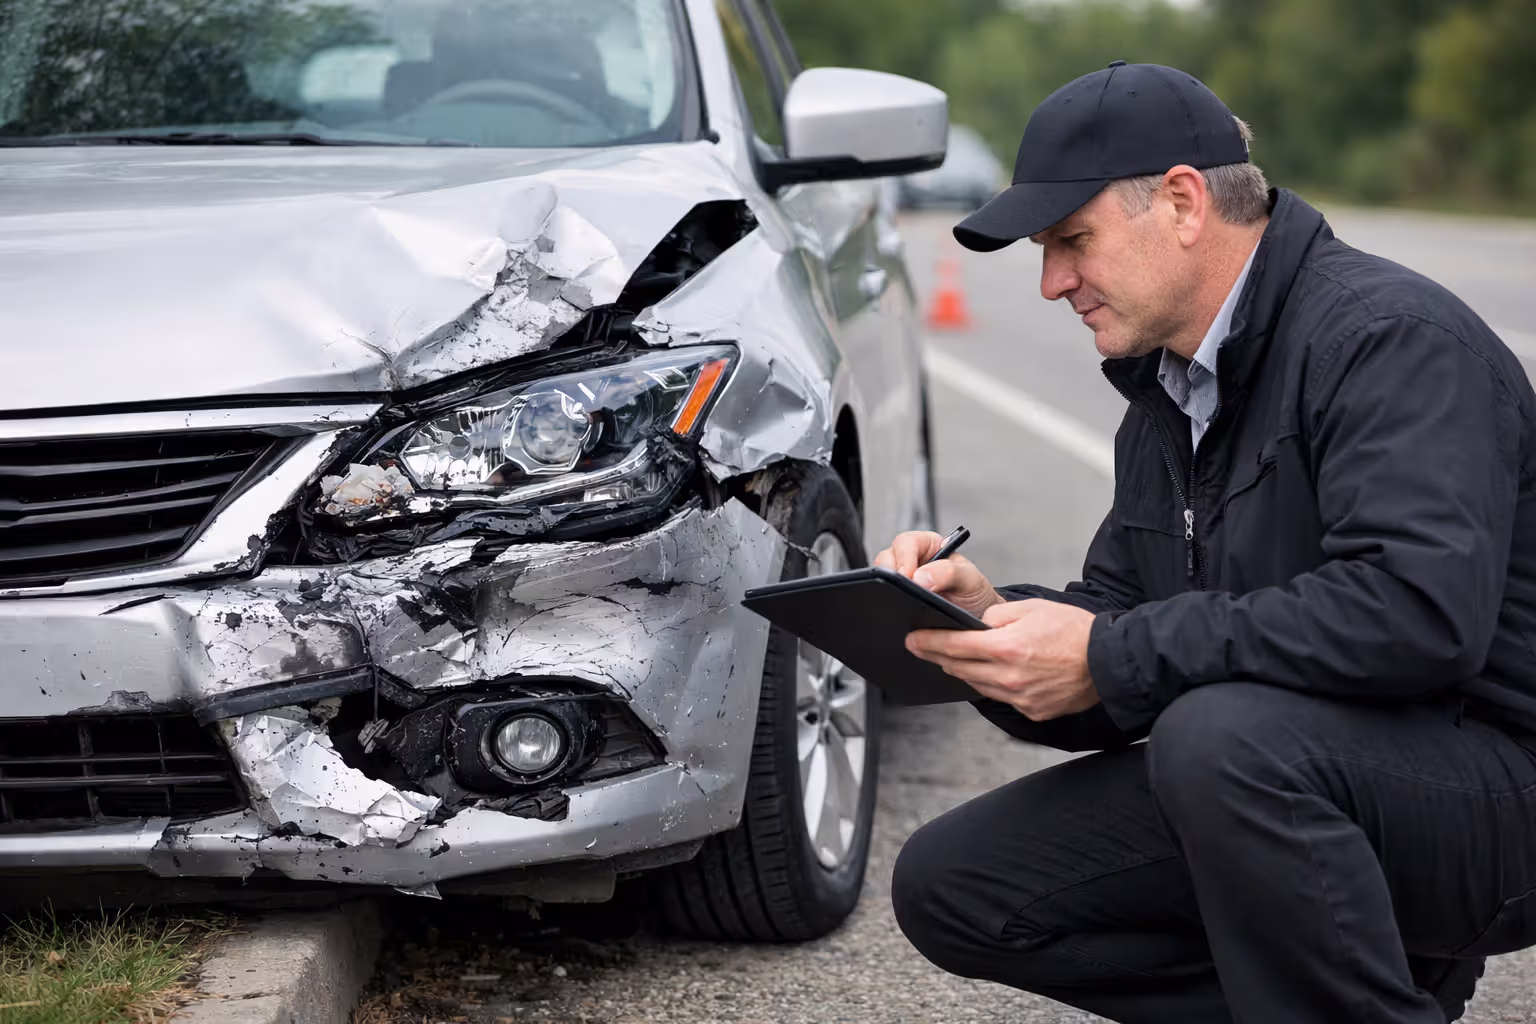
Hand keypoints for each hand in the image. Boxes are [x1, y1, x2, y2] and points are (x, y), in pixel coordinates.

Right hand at [874, 531, 1003, 617]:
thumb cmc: (974, 594)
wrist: (977, 620)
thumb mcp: (969, 580)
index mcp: (929, 546)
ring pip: (882, 578)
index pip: (907, 543)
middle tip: (899, 591)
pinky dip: (887, 603)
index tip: (908, 576)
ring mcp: (903, 580)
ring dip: (886, 588)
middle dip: (890, 574)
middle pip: (887, 558)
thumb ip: (949, 573)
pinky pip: (884, 597)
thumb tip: (920, 577)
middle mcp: (912, 560)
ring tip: (899, 602)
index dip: (904, 557)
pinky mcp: (897, 599)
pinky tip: (897, 611)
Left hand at [906, 599, 1099, 719]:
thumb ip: (996, 616)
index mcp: (1008, 648)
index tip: (912, 639)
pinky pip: (1000, 697)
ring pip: (976, 685)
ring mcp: (1020, 698)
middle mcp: (1010, 678)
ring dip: (961, 671)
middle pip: (959, 669)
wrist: (1110, 662)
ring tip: (951, 659)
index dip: (928, 642)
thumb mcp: (1032, 608)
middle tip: (921, 647)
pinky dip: (991, 684)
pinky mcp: (1032, 711)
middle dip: (937, 657)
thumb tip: (974, 626)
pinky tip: (988, 673)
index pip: (954, 646)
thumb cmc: (1075, 631)